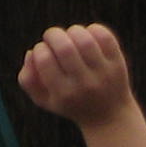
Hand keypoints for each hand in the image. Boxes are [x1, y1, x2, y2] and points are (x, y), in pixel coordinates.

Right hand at [16, 22, 133, 129]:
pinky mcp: (118, 64)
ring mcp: (103, 74)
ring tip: (70, 36)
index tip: (42, 51)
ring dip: (72, 30)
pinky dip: (93, 29)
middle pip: (64, 48)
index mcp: (63, 94)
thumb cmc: (69, 103)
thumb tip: (31, 53)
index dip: (39, 49)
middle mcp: (84, 85)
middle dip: (53, 34)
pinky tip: (87, 36)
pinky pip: (105, 37)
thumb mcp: (44, 100)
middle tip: (52, 37)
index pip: (44, 60)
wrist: (109, 117)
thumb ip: (27, 79)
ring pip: (85, 39)